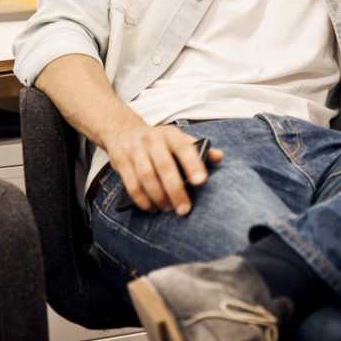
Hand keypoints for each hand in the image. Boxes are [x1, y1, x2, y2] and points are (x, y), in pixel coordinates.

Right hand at [106, 124, 222, 215]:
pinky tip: (152, 207)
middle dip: (175, 190)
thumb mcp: (176, 139)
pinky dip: (142, 200)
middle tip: (184, 209)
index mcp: (170, 134)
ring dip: (158, 197)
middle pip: (164, 166)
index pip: (184, 147)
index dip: (192, 164)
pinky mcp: (121, 161)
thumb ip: (197, 148)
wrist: (123, 131)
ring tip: (168, 208)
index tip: (201, 182)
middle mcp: (152, 139)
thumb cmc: (158, 142)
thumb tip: (219, 157)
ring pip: (146, 177)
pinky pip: (132, 185)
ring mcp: (134, 150)